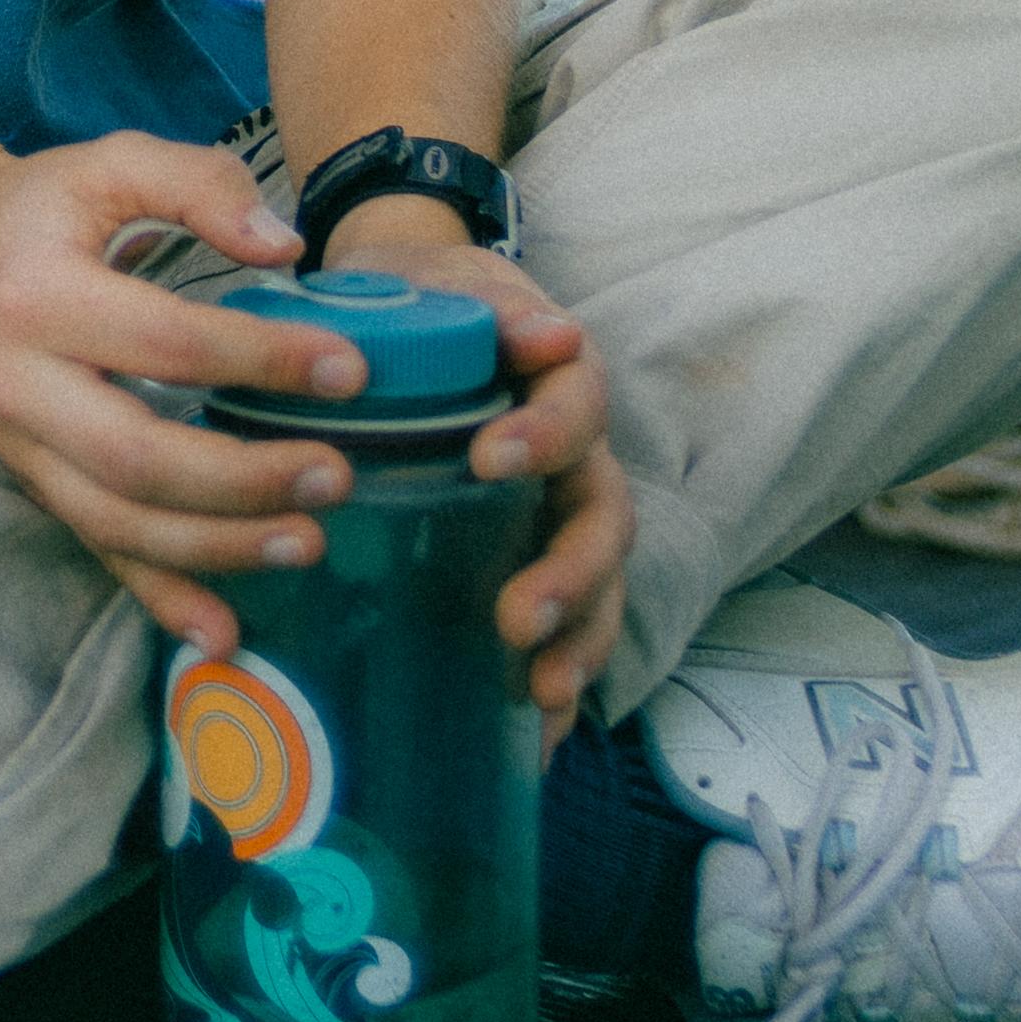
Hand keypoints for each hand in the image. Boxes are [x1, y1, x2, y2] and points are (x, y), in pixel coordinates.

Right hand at [0, 132, 384, 655]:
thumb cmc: (44, 206)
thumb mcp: (111, 161)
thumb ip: (200, 185)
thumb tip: (284, 249)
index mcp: (38, 295)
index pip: (165, 341)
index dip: (261, 360)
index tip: (348, 370)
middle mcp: (17, 384)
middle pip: (137, 456)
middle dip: (244, 479)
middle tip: (336, 474)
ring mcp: (20, 446)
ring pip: (118, 522)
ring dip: (218, 547)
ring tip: (310, 540)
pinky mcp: (33, 482)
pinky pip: (97, 550)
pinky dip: (161, 600)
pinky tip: (224, 634)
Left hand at [314, 201, 634, 713]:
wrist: (417, 302)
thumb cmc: (427, 298)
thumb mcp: (442, 281)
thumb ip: (477, 304)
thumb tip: (546, 334)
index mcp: (556, 380)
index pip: (577, 405)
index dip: (547, 434)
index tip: (491, 457)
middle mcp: (575, 455)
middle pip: (603, 518)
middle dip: (570, 573)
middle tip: (516, 616)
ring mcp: (561, 512)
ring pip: (599, 581)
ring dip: (579, 639)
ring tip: (543, 691)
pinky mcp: (535, 555)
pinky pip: (567, 624)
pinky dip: (560, 680)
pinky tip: (538, 740)